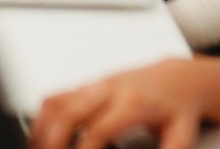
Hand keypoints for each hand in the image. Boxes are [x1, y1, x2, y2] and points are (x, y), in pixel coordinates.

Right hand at [30, 60, 216, 148]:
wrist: (180, 79)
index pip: (99, 128)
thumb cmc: (179, 108)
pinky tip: (41, 135)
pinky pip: (58, 96)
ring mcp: (96, 85)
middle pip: (70, 112)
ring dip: (42, 127)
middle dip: (53, 139)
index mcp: (132, 103)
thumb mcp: (182, 134)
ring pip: (58, 101)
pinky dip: (43, 116)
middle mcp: (109, 90)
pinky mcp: (89, 85)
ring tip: (37, 147)